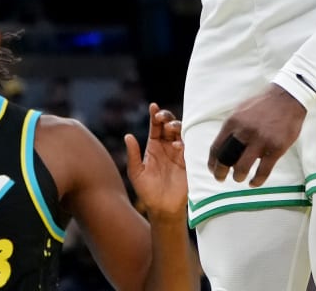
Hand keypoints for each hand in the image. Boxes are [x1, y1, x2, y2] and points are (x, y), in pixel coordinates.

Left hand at [124, 102, 186, 220]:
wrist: (162, 209)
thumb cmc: (147, 192)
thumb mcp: (136, 173)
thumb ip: (133, 155)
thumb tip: (127, 136)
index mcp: (154, 146)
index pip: (155, 127)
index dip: (155, 115)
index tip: (153, 106)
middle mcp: (167, 146)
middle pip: (169, 125)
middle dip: (166, 118)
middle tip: (161, 117)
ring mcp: (178, 153)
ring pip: (180, 133)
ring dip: (176, 126)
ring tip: (169, 128)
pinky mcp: (188, 161)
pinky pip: (188, 147)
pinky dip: (183, 142)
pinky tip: (176, 144)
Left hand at [209, 85, 305, 186]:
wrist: (287, 97)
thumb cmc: (263, 104)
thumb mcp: (241, 110)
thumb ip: (232, 127)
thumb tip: (223, 145)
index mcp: (233, 122)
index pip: (216, 147)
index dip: (213, 162)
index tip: (213, 169)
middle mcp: (245, 131)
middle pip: (226, 159)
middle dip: (221, 172)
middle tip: (221, 178)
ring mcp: (261, 140)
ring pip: (243, 167)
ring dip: (238, 176)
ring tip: (239, 178)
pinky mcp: (276, 148)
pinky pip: (263, 171)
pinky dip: (257, 180)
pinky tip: (254, 182)